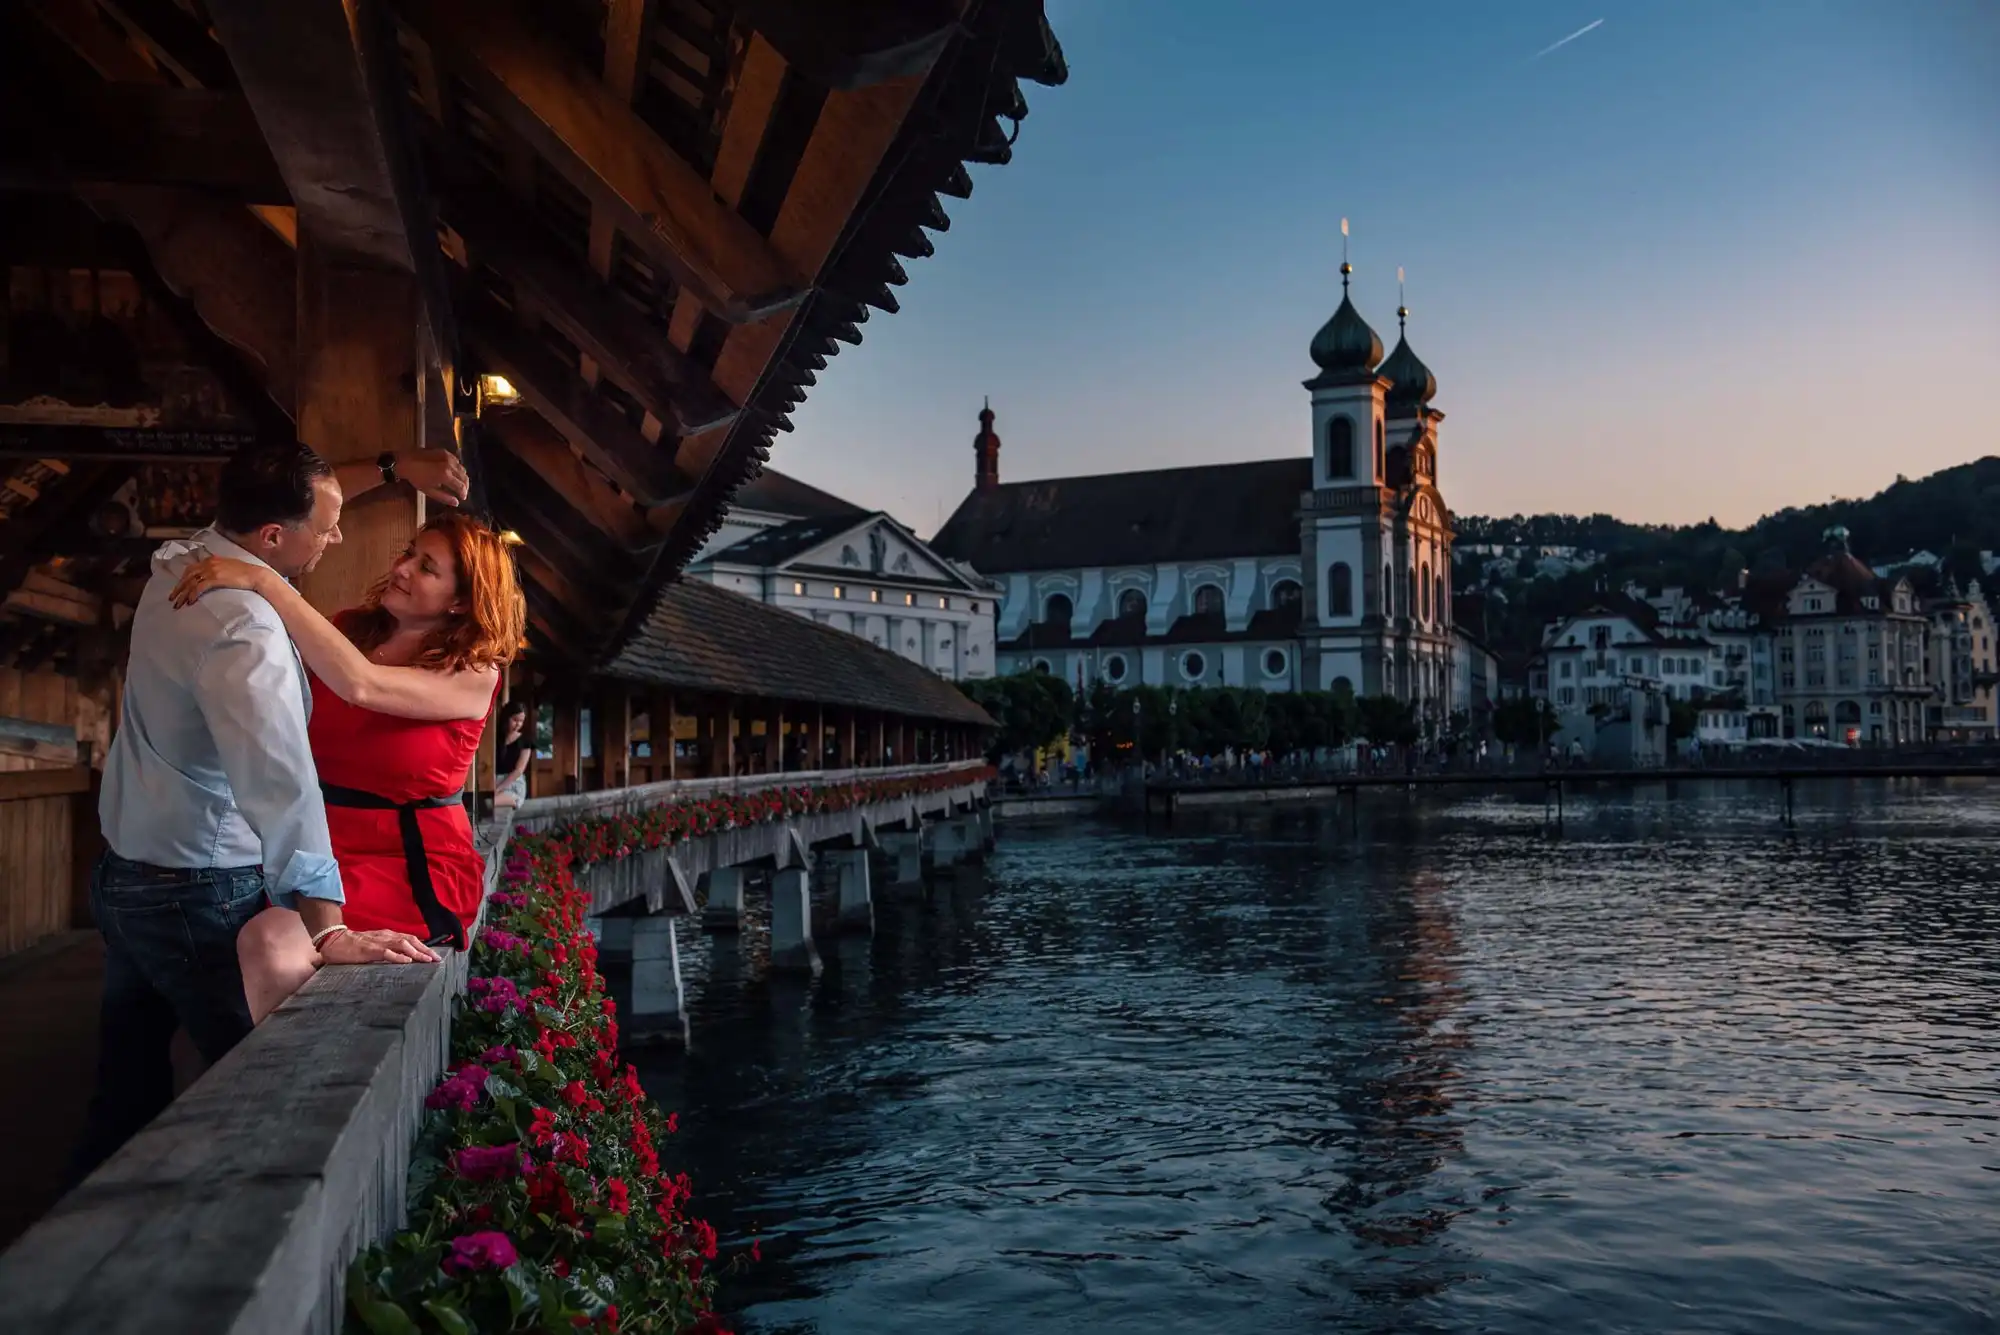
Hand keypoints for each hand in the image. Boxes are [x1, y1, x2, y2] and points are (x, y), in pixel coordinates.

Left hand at [170, 555, 270, 607]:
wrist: (256, 575)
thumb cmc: (246, 573)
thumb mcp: (229, 567)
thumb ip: (218, 569)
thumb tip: (213, 577)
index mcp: (211, 560)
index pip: (191, 569)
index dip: (183, 579)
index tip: (179, 588)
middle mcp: (208, 563)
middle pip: (187, 576)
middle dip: (178, 588)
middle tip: (172, 598)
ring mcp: (212, 570)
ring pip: (191, 583)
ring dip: (183, 594)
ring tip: (178, 604)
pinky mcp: (216, 578)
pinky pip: (199, 587)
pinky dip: (193, 595)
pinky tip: (190, 602)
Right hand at [318, 927, 440, 964]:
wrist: (334, 941)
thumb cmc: (353, 945)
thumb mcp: (374, 945)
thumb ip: (388, 949)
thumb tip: (403, 958)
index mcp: (387, 935)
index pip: (410, 939)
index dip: (424, 946)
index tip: (435, 955)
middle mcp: (386, 936)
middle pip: (411, 940)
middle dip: (425, 949)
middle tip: (437, 959)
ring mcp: (378, 943)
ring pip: (402, 945)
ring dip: (416, 953)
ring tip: (427, 960)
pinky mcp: (369, 950)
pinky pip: (386, 953)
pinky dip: (398, 957)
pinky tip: (407, 962)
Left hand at [396, 449, 468, 507]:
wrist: (405, 461)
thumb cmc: (415, 478)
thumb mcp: (429, 491)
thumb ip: (444, 497)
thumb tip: (456, 503)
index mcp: (446, 476)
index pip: (461, 486)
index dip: (464, 493)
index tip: (463, 498)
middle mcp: (450, 465)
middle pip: (464, 477)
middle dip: (465, 485)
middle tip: (462, 491)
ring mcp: (448, 457)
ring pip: (462, 469)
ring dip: (462, 477)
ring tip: (458, 482)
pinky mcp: (445, 452)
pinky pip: (457, 461)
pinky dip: (457, 468)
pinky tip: (453, 472)